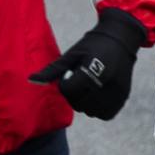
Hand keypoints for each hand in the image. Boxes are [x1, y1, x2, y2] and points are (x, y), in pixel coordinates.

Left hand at [29, 7, 144, 119]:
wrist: (120, 40)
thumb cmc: (91, 46)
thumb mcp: (70, 55)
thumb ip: (52, 70)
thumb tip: (31, 80)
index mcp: (92, 69)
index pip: (70, 90)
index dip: (64, 86)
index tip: (67, 77)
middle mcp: (107, 82)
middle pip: (81, 104)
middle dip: (72, 97)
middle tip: (75, 84)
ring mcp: (117, 92)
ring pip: (93, 112)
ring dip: (85, 105)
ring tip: (85, 90)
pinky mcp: (124, 97)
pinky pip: (107, 114)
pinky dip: (97, 110)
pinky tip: (94, 97)